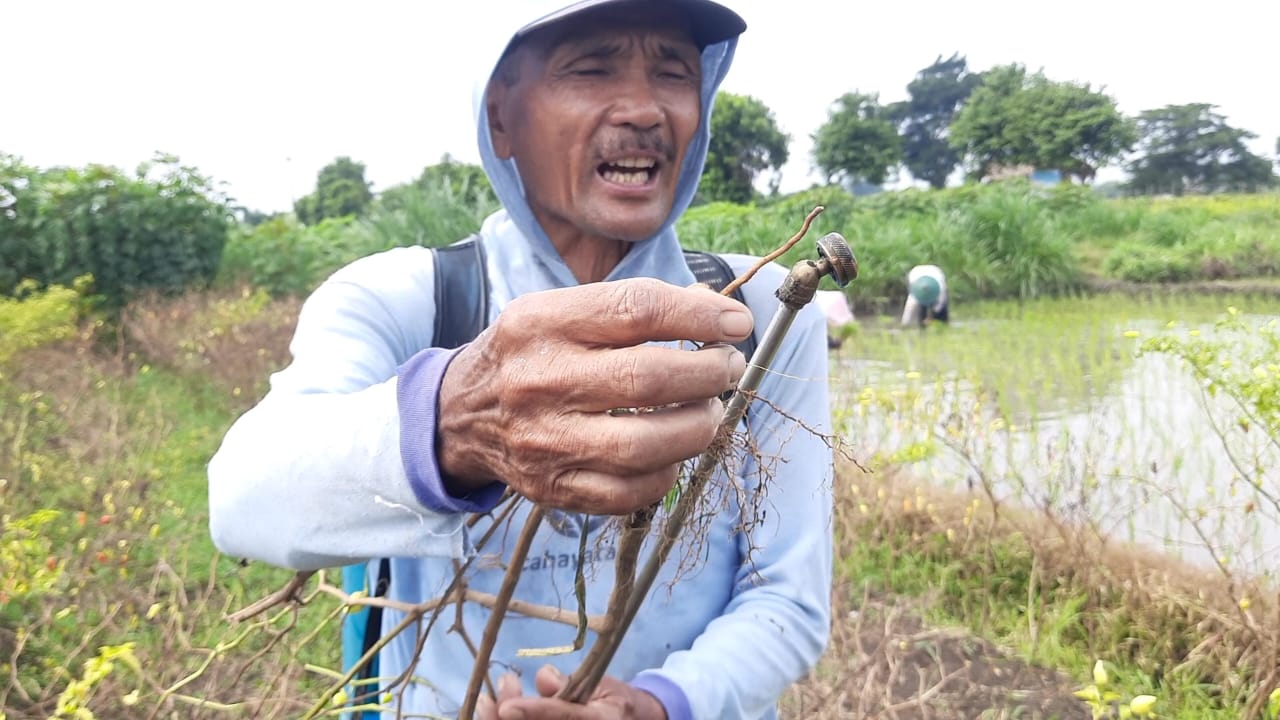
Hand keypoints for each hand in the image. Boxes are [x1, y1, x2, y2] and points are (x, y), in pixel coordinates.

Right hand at [437, 277, 751, 514]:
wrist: (461, 414)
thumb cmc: (531, 354)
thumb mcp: (560, 311)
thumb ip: (631, 306)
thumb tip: (714, 310)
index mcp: (543, 323)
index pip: (636, 310)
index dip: (699, 315)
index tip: (736, 322)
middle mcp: (541, 381)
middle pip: (647, 380)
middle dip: (708, 373)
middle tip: (726, 368)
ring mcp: (546, 441)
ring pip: (645, 445)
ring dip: (698, 427)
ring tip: (710, 411)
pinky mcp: (555, 488)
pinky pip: (630, 492)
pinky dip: (668, 472)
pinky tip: (673, 451)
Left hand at [476, 666, 666, 719]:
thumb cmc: (616, 703)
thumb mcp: (604, 686)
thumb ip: (574, 684)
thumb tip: (544, 678)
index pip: (565, 719)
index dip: (536, 713)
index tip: (507, 707)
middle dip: (506, 719)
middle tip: (494, 695)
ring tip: (487, 704)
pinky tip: (492, 714)